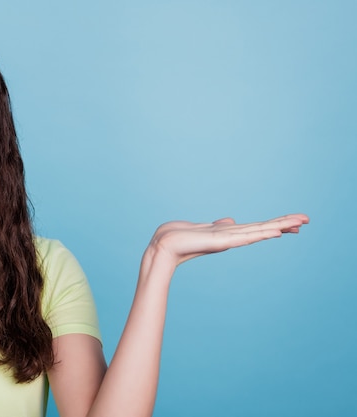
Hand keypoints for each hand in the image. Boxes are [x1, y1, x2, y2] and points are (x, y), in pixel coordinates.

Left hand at [147, 213, 308, 265]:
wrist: (163, 248)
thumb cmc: (179, 238)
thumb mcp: (202, 227)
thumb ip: (219, 225)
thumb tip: (231, 220)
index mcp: (227, 233)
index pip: (256, 227)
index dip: (274, 224)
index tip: (294, 223)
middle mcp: (230, 237)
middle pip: (262, 228)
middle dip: (284, 224)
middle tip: (307, 220)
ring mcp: (227, 240)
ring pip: (258, 231)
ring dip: (278, 226)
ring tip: (298, 222)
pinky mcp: (220, 242)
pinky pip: (244, 236)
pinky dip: (260, 233)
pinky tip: (275, 231)